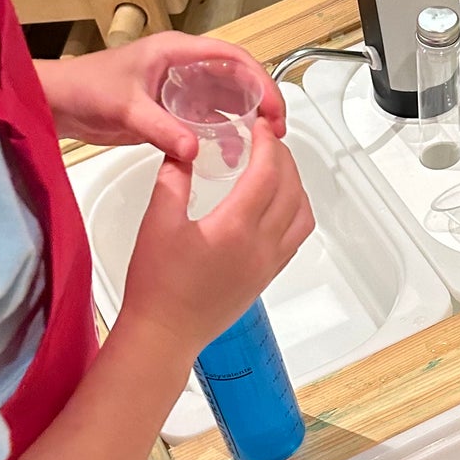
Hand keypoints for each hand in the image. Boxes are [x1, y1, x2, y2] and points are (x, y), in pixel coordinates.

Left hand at [36, 33, 285, 159]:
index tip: (272, 108)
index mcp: (177, 52)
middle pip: (235, 79)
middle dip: (259, 102)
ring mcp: (177, 89)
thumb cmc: (84, 88)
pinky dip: (221, 134)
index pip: (232, 58)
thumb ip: (161, 128)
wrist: (57, 104)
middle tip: (276, 131)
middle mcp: (182, 67)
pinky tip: (228, 154)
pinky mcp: (169, 110)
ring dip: (243, 120)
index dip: (259, 80)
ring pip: (224, 100)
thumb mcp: (126, 108)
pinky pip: (205, 120)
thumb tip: (195, 150)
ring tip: (259, 145)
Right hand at [119, 121, 313, 356]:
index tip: (259, 125)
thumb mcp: (157, 222)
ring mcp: (268, 264)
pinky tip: (276, 204)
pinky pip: (296, 237)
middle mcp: (261, 246)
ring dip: (295, 185)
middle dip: (283, 157)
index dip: (267, 142)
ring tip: (275, 168)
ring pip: (302, 214)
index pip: (268, 172)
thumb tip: (183, 149)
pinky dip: (295, 211)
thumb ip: (174, 179)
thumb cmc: (158, 287)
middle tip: (266, 140)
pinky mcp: (266, 277)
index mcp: (235, 228)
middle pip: (291, 189)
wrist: (164, 333)